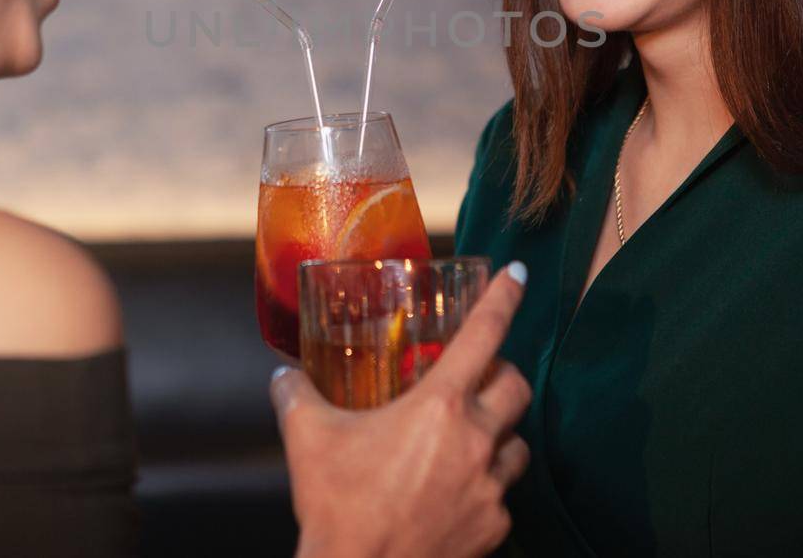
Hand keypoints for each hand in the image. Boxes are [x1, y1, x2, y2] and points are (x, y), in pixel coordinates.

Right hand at [271, 262, 532, 557]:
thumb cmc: (338, 507)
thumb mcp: (307, 439)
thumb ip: (296, 396)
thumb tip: (284, 377)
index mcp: (439, 407)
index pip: (484, 335)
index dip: (504, 298)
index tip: (518, 275)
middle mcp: (475, 440)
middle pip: (517, 387)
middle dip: (503, 375)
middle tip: (478, 377)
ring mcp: (490, 487)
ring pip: (518, 444)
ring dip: (500, 433)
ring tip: (469, 438)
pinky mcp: (493, 528)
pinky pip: (503, 496)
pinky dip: (485, 488)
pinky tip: (456, 493)